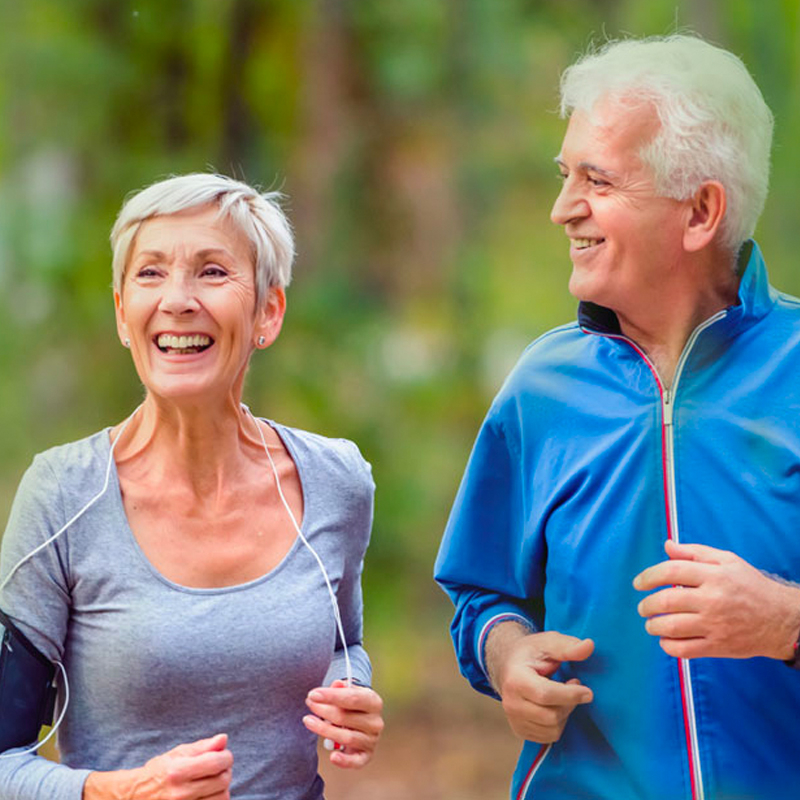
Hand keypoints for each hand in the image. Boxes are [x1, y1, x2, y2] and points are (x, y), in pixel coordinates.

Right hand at [83, 733, 232, 799]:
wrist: (134, 797)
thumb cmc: (159, 773)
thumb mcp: (176, 754)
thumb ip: (202, 747)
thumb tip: (224, 739)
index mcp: (177, 772)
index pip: (216, 763)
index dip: (226, 757)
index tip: (224, 755)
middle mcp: (180, 793)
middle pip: (222, 781)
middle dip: (226, 771)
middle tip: (220, 768)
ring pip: (221, 798)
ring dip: (223, 788)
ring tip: (214, 781)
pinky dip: (216, 799)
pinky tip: (209, 794)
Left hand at [303, 679, 383, 768]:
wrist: (363, 721)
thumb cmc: (352, 705)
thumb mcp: (349, 692)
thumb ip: (341, 689)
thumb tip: (336, 684)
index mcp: (374, 702)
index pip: (352, 698)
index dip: (331, 696)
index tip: (313, 694)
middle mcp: (375, 722)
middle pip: (345, 717)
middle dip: (323, 710)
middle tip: (309, 703)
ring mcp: (372, 740)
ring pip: (346, 737)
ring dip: (324, 729)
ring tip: (307, 720)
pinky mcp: (366, 755)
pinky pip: (356, 761)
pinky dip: (344, 760)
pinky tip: (332, 756)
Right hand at [486, 624, 593, 743]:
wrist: (509, 665)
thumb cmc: (531, 653)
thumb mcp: (548, 643)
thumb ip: (568, 646)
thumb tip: (589, 646)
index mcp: (515, 680)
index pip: (545, 695)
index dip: (570, 695)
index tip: (588, 692)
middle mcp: (511, 703)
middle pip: (552, 716)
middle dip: (569, 703)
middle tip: (573, 686)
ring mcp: (514, 719)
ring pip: (552, 730)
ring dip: (564, 714)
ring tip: (562, 695)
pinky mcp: (520, 730)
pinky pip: (549, 737)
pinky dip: (558, 724)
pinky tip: (555, 706)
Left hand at [634, 540, 799, 659]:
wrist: (781, 619)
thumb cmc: (750, 586)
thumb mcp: (727, 560)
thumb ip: (694, 552)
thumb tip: (667, 546)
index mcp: (713, 575)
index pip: (670, 571)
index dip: (648, 576)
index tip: (638, 583)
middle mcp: (712, 600)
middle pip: (666, 601)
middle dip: (646, 605)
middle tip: (642, 607)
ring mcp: (715, 625)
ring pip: (671, 627)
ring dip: (653, 625)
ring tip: (651, 623)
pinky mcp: (718, 646)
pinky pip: (684, 650)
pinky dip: (668, 646)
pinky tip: (666, 639)